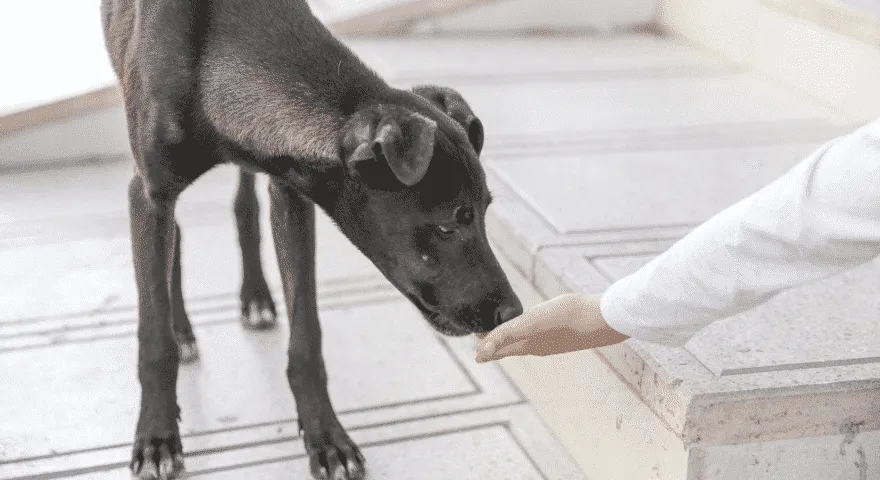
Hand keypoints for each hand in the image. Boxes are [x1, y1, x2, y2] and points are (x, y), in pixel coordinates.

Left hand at [474, 293, 628, 361]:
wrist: (605, 318)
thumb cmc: (567, 317)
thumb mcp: (531, 323)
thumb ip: (505, 335)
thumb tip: (480, 352)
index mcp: (527, 345)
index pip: (498, 348)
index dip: (484, 345)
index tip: (472, 336)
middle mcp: (538, 346)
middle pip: (510, 346)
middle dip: (495, 343)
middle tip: (481, 337)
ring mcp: (553, 341)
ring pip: (524, 342)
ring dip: (510, 339)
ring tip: (502, 333)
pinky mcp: (565, 333)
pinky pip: (539, 335)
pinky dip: (527, 333)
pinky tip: (534, 327)